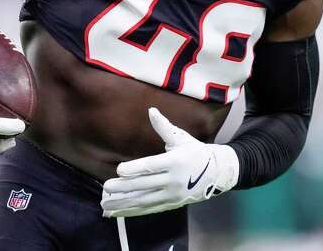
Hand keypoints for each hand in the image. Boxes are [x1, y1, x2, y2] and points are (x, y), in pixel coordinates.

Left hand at [101, 107, 238, 217]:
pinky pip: (149, 209)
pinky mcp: (171, 204)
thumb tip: (151, 110)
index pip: (152, 166)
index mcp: (175, 161)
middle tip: (106, 187)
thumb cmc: (195, 152)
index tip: (119, 170)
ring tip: (105, 205)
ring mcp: (172, 195)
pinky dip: (132, 211)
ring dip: (124, 203)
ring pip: (144, 200)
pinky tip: (118, 212)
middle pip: (145, 185)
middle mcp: (174, 180)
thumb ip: (164, 127)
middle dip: (124, 188)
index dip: (135, 169)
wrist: (217, 173)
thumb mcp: (181, 138)